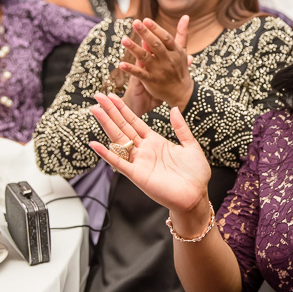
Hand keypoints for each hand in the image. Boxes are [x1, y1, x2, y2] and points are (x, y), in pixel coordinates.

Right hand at [89, 93, 210, 213]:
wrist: (196, 196)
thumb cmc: (195, 174)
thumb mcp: (190, 146)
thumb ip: (181, 128)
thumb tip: (174, 108)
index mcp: (155, 141)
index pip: (134, 121)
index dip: (123, 109)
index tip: (111, 96)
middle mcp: (144, 150)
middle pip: (123, 127)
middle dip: (110, 111)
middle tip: (97, 95)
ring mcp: (139, 162)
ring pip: (118, 140)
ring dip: (106, 125)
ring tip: (95, 110)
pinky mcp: (138, 175)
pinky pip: (119, 163)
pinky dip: (107, 154)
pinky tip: (96, 144)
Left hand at [119, 16, 194, 109]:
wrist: (182, 92)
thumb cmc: (180, 68)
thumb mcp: (182, 50)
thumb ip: (182, 33)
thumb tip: (186, 16)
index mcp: (175, 52)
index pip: (165, 38)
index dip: (156, 29)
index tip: (146, 20)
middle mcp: (167, 60)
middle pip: (155, 45)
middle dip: (145, 34)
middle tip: (135, 23)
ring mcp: (159, 71)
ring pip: (145, 58)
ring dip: (134, 48)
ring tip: (124, 39)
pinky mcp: (151, 81)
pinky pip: (140, 74)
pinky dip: (130, 69)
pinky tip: (121, 64)